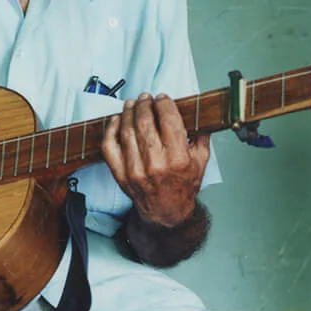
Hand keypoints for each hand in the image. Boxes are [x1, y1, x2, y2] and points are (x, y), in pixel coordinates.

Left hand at [101, 94, 210, 228]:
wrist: (166, 212)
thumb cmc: (183, 186)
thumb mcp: (201, 161)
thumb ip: (200, 136)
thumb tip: (196, 113)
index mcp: (178, 158)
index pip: (168, 119)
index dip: (164, 103)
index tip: (162, 99)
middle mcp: (156, 163)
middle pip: (144, 121)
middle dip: (144, 104)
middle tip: (146, 98)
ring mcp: (135, 169)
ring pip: (127, 131)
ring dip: (128, 112)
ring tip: (132, 104)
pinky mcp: (121, 174)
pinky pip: (109, 147)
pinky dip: (111, 130)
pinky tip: (117, 120)